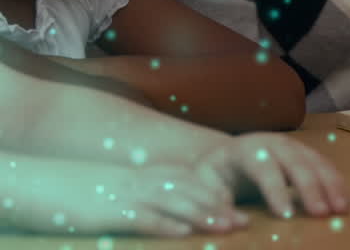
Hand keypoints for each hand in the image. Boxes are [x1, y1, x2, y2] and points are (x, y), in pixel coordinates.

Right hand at [9, 158, 244, 236]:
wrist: (42, 183)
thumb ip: (147, 197)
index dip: (219, 196)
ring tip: (229, 227)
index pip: (193, 184)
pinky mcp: (112, 212)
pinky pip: (145, 219)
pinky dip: (168, 225)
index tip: (241, 208)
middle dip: (221, 208)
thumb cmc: (83, 190)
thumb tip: (171, 214)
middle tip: (246, 221)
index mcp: (148, 176)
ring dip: (206, 217)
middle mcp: (145, 183)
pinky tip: (186, 233)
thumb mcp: (121, 190)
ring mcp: (129, 196)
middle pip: (192, 194)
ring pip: (176, 205)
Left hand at [192, 134, 346, 219]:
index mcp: (247, 148)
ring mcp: (294, 145)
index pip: (264, 167)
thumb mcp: (202, 189)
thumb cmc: (214, 175)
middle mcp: (275, 142)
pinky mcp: (306, 154)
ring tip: (341, 209)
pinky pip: (326, 165)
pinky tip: (343, 201)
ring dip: (331, 185)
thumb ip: (214, 206)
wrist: (225, 155)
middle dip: (311, 188)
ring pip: (317, 161)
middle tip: (320, 213)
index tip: (285, 215)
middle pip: (297, 162)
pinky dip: (336, 183)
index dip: (276, 191)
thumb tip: (236, 224)